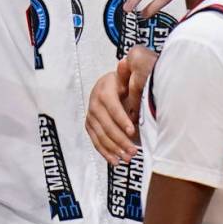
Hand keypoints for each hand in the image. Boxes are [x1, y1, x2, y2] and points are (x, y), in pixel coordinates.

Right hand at [85, 45, 158, 165]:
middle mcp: (94, 103)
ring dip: (115, 149)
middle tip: (134, 151)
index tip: (132, 131)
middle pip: (106, 125)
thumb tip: (124, 63)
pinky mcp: (89, 126)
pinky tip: (115, 160)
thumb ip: (126, 73)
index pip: (112, 107)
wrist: (108, 85)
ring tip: (128, 158)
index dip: (122, 119)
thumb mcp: (125, 76)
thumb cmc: (123, 82)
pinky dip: (105, 152)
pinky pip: (96, 141)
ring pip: (101, 136)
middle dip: (120, 140)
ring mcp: (90, 116)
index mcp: (104, 90)